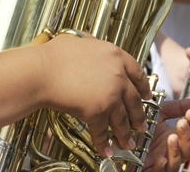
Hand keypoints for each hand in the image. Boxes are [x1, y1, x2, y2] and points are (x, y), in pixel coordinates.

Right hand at [39, 32, 151, 155]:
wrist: (42, 71)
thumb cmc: (55, 55)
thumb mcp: (80, 40)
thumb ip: (92, 42)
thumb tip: (92, 42)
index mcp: (116, 56)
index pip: (138, 73)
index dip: (144, 87)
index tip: (147, 96)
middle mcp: (118, 75)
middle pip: (134, 100)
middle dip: (138, 116)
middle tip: (141, 125)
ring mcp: (110, 94)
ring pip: (122, 119)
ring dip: (125, 134)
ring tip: (128, 144)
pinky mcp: (98, 111)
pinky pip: (102, 131)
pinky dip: (103, 143)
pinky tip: (105, 151)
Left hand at [143, 99, 189, 171]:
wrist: (120, 136)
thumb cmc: (140, 126)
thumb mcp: (159, 112)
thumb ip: (178, 107)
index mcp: (176, 137)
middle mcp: (172, 151)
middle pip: (189, 150)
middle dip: (187, 137)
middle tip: (182, 123)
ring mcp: (162, 162)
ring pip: (177, 163)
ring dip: (176, 151)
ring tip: (172, 138)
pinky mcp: (150, 170)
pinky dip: (162, 167)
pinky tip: (161, 159)